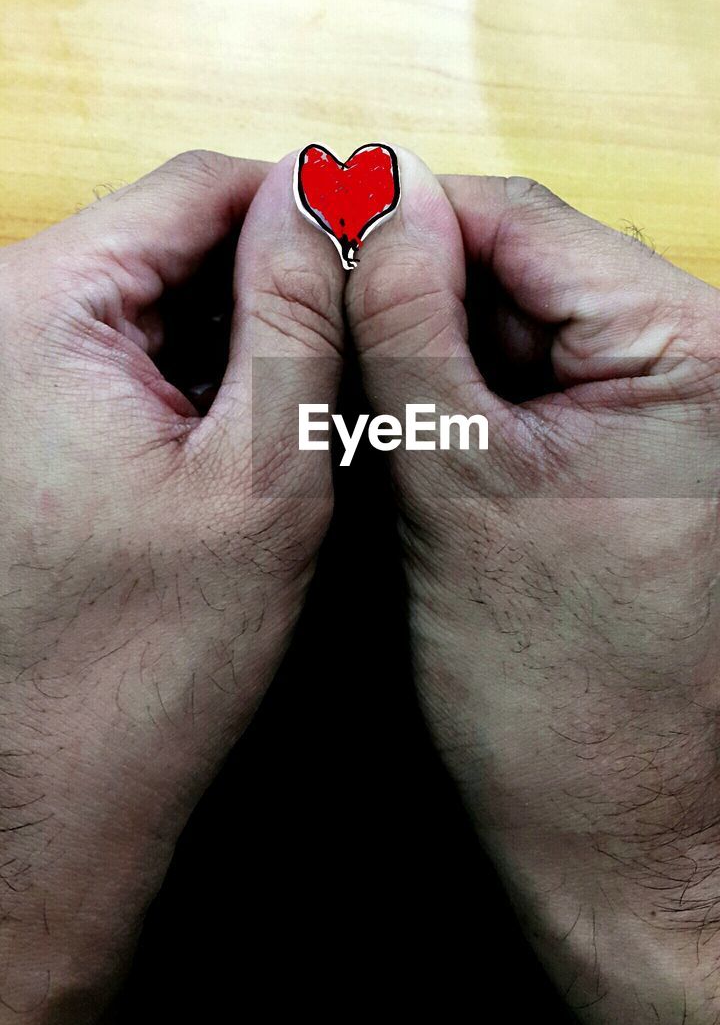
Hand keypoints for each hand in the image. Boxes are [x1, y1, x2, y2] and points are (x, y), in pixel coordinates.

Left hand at [0, 150, 343, 1024]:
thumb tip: (326, 196)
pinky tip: (230, 443)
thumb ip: (297, 316)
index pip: (195, 188)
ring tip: (293, 414)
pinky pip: (112, 358)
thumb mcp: (262, 474)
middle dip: (264, 284)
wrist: (43, 797)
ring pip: (145, 300)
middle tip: (346, 355)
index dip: (304, 210)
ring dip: (227, 337)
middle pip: (164, 239)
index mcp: (37, 309)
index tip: (377, 256)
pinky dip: (182, 380)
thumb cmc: (141, 663)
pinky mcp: (7, 423)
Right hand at [347, 151, 719, 1024]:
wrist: (618, 829)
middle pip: (526, 263)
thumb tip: (375, 195)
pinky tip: (403, 416)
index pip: (523, 221)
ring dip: (433, 338)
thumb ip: (412, 325)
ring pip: (523, 321)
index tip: (309, 223)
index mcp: (690, 349)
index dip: (403, 214)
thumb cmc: (561, 689)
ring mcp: (671, 407)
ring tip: (351, 378)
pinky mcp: (637, 450)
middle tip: (312, 311)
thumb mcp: (458, 485)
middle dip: (413, 282)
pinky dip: (464, 387)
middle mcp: (700, 362)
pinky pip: (535, 381)